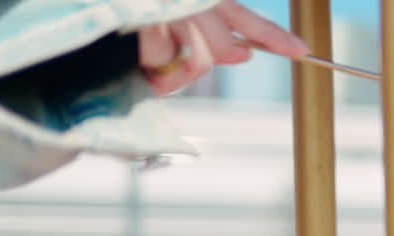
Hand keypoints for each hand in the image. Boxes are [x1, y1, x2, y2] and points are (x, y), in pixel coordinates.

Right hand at [139, 1, 307, 95]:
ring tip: (145, 55)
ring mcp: (167, 12)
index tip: (301, 50)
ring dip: (170, 70)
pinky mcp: (144, 25)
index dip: (274, 37)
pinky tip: (132, 50)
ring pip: (192, 61)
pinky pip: (159, 60)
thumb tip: (241, 53)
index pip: (244, 18)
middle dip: (199, 65)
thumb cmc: (135, 9)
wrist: (92, 4)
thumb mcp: (178, 11)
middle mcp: (188, 1)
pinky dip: (147, 67)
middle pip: (219, 51)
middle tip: (173, 63)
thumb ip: (212, 28)